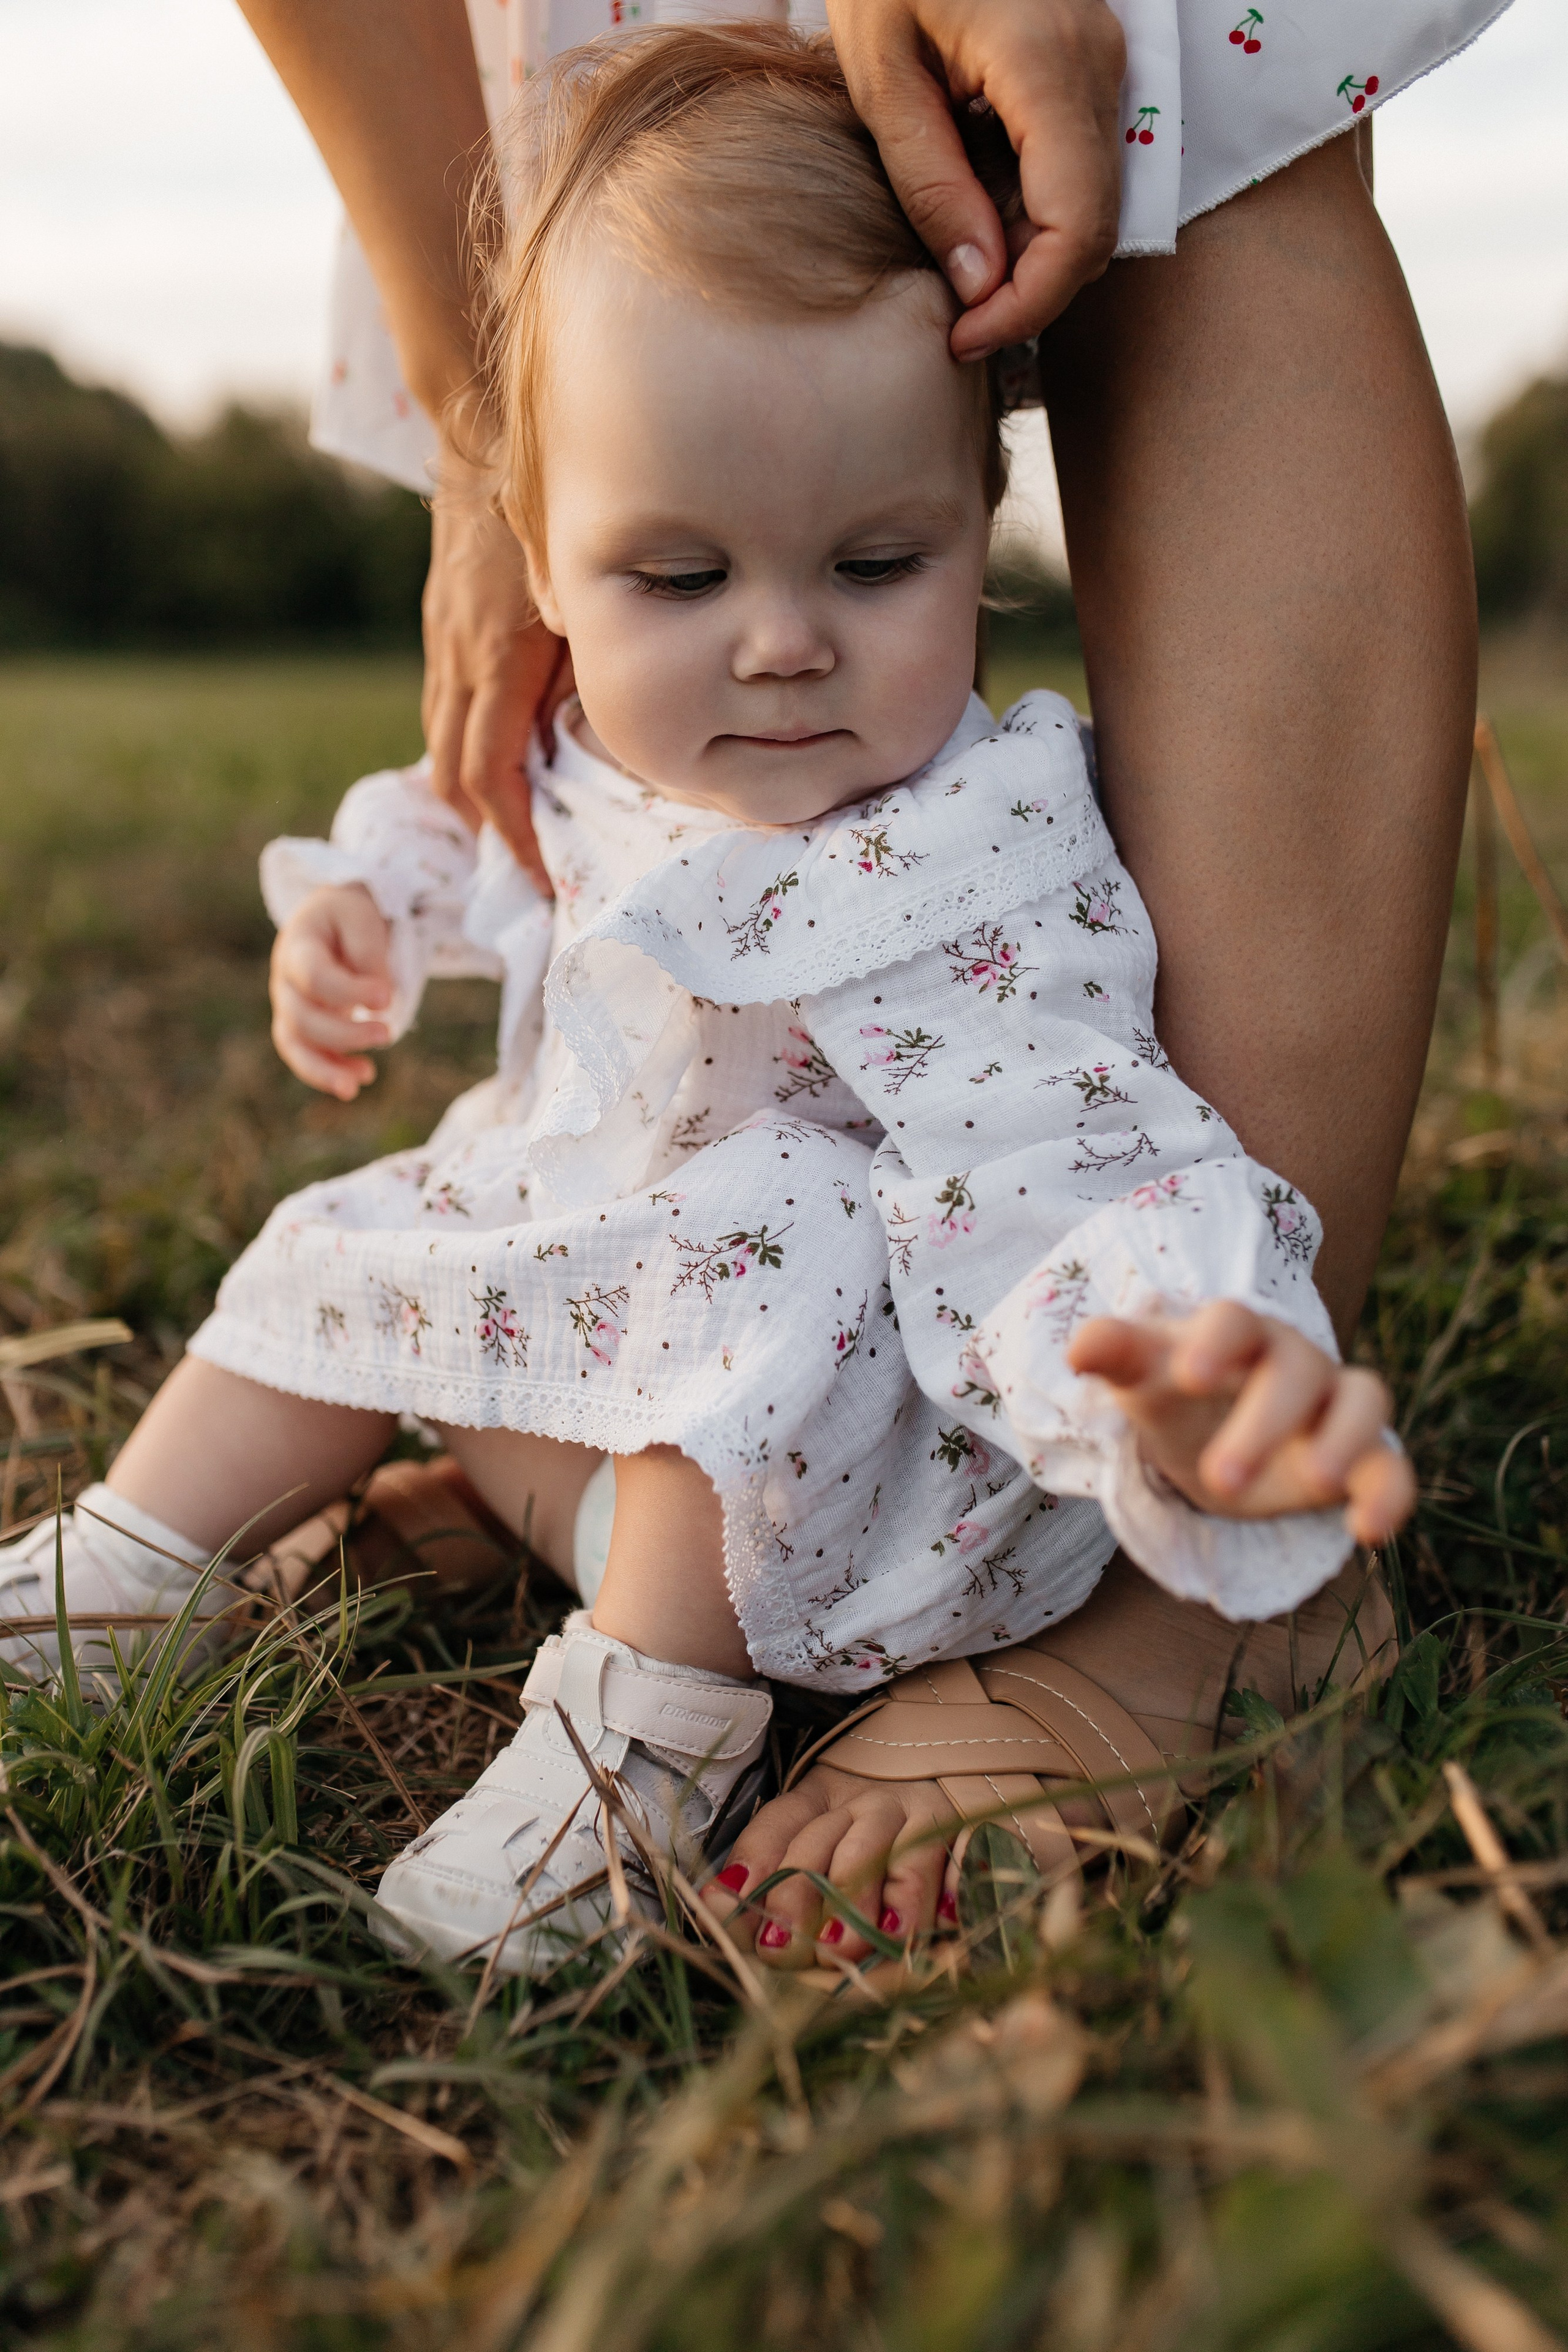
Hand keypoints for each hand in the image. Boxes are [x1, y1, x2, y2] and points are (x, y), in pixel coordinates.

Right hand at [270, 883, 393, 1101]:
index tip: (386, 997)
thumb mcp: (362, 918)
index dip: (349, 991)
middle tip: (386, 1034)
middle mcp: (285, 981)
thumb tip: (379, 1002)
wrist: (331, 920)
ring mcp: (289, 1006)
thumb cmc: (348, 917)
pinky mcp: (302, 1027)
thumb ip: (369, 955)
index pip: (313, 976)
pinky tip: (362, 1078)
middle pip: (301, 1018)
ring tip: (365, 1078)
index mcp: (297, 947)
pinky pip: (306, 1056)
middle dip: (344, 1034)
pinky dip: (330, 1072)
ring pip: (295, 1045)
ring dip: (327, 1068)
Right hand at [421, 465, 572, 895]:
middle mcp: (457, 661)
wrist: (480, 439)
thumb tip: (607, 736)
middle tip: (532, 873)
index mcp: (496, 663)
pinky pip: (444, 707)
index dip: (517, 838)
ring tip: (513, 832)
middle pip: (454, 777)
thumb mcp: (584, 599)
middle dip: (489, 833)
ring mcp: (441, 643)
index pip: (491, 778)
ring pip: (441, 745)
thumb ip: (589, 667)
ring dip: (472, 796)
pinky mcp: (441, 625)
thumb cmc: (547, 515)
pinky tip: (498, 759)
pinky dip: (465, 748)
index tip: (547, 878)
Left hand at [826, 0, 1126, 357]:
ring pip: (1089, 207)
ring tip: (955, 257)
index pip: (1076, 227)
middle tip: (953, 319)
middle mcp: (1098, 67)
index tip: (964, 337)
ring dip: (1027, 256)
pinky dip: (1030, 213)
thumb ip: (932, 185)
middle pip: (1092, 229)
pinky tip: (975, 210)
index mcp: (1048, 65)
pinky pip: (1077, 171)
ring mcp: (1104, 66)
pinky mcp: (1090, 70)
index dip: (1028, 304)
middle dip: (1026, 292)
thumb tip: (977, 286)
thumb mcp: (882, 78)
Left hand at [1067, 1301, 1414, 1544]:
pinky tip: (1365, 1532)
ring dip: (1345, 1440)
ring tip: (1319, 1480)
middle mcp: (1294, 1360)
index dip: (1216, 1341)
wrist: (1216, 1429)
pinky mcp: (1363, 1456)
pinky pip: (1392, 1466)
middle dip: (1263, 1420)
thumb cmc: (1178, 1394)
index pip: (1234, 1319)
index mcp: (1237, 1333)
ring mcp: (1334, 1405)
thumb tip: (1078, 1349)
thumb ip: (1116, 1355)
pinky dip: (1390, 1494)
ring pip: (1364, 1400)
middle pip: (1297, 1370)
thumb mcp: (1142, 1379)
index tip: (1189, 1375)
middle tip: (1220, 1476)